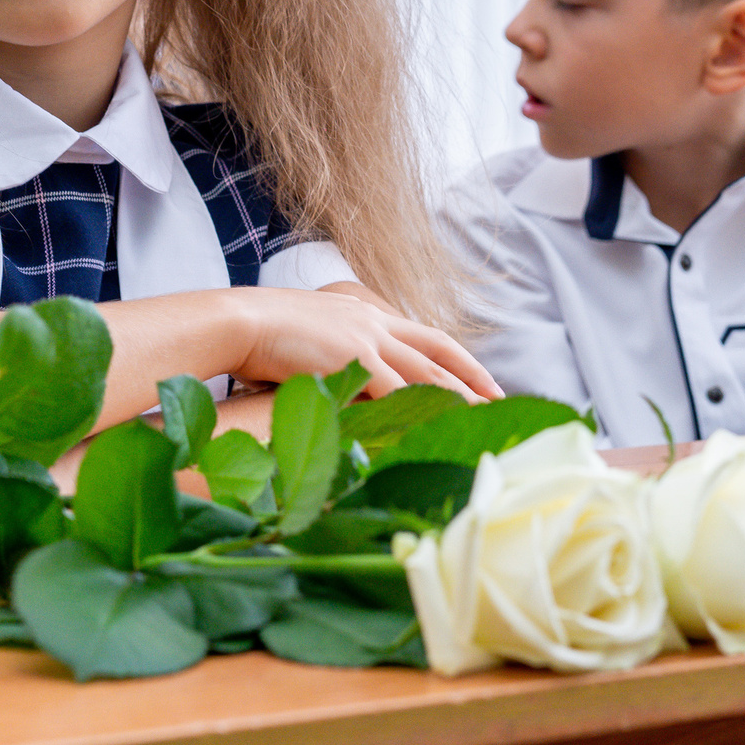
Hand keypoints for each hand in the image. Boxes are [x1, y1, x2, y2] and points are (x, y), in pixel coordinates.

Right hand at [230, 287, 503, 401]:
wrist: (241, 320)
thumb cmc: (265, 333)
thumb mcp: (312, 335)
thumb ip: (337, 351)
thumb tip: (348, 378)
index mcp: (368, 314)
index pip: (429, 337)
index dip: (462, 361)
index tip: (486, 382)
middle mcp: (375, 322)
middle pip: (438, 354)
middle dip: (473, 380)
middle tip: (502, 406)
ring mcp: (366, 338)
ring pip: (426, 373)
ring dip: (456, 400)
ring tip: (481, 423)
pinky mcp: (353, 358)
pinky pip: (397, 391)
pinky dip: (419, 411)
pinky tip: (436, 430)